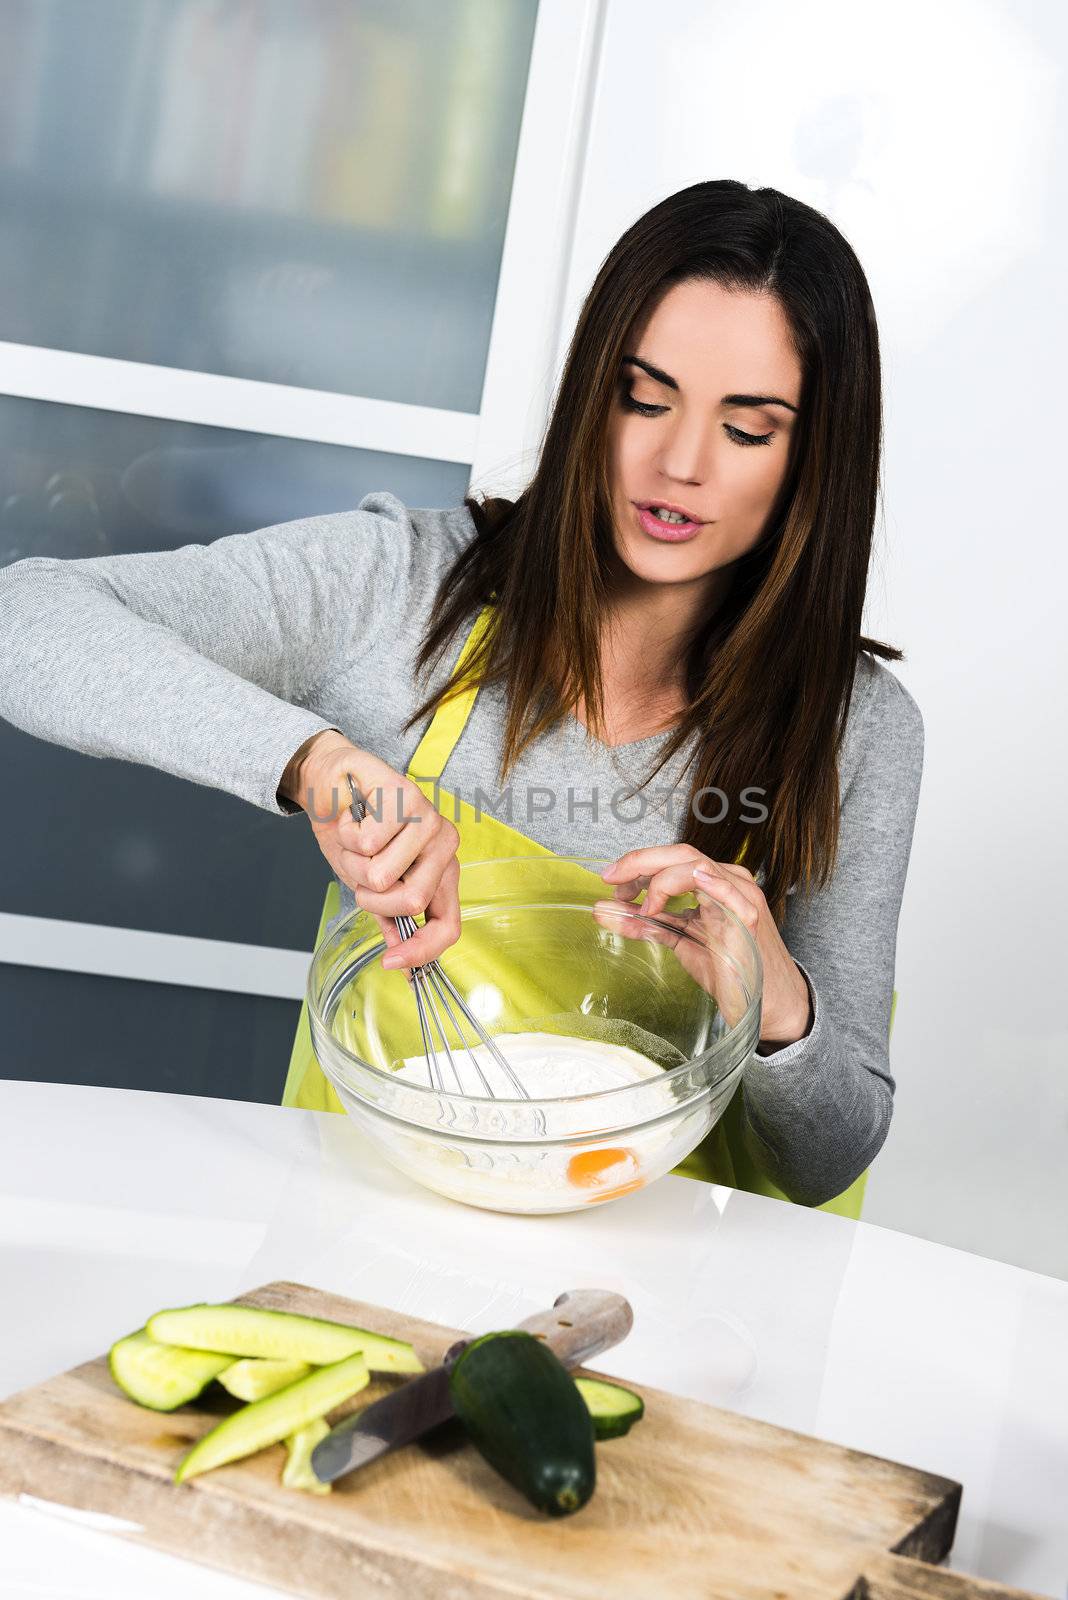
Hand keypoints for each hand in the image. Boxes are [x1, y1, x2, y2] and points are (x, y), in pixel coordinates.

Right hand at [280, 730, 460, 972]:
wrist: (329, 783)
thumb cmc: (353, 832)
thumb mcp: (369, 884)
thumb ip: (390, 917)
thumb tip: (399, 962)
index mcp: (442, 871)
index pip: (448, 924)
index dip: (421, 952)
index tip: (389, 963)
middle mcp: (444, 845)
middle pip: (410, 901)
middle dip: (370, 897)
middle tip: (359, 873)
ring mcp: (429, 818)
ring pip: (382, 875)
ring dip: (352, 863)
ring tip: (354, 840)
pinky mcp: (406, 795)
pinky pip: (366, 844)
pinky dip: (346, 836)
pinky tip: (352, 818)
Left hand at [594, 845, 812, 1049]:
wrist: (766, 1005)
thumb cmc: (729, 972)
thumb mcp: (679, 942)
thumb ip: (647, 924)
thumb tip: (604, 911)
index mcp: (714, 883)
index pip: (673, 860)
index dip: (639, 865)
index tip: (611, 882)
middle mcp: (729, 881)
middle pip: (680, 854)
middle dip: (640, 862)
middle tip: (611, 880)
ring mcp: (740, 895)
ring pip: (694, 864)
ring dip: (658, 879)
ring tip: (641, 905)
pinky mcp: (746, 915)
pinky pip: (721, 887)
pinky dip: (696, 883)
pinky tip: (673, 890)